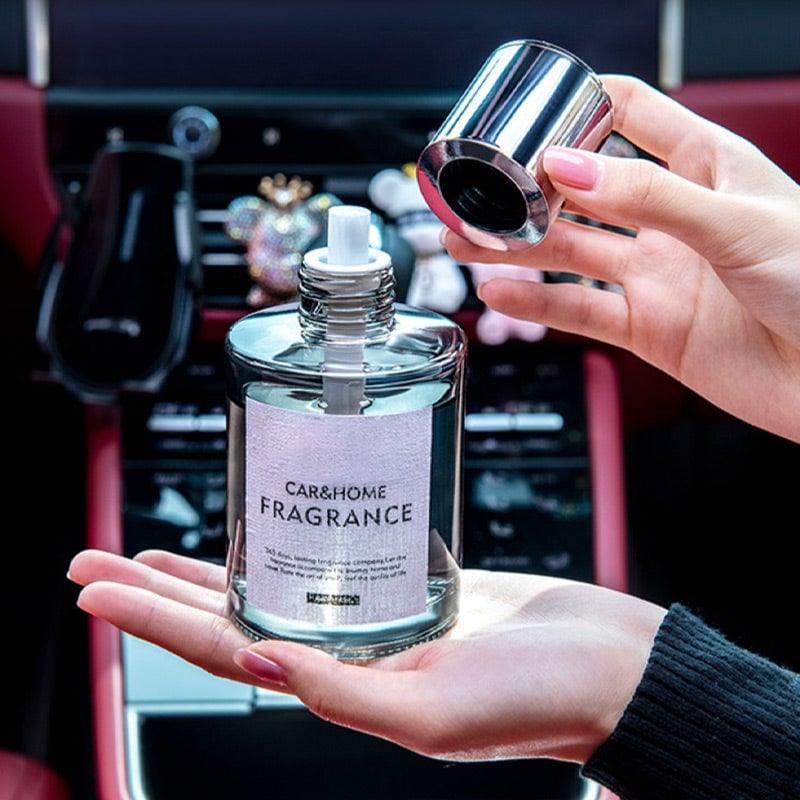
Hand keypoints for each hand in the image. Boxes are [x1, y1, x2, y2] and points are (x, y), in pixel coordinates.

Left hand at [69, 549, 664, 763]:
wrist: (608, 664)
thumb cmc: (544, 700)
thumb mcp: (438, 713)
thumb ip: (345, 693)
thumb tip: (258, 661)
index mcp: (343, 690)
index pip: (223, 650)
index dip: (154, 622)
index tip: (97, 589)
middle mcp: (347, 653)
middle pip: (229, 615)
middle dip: (157, 590)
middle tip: (97, 558)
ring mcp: (375, 616)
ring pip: (271, 585)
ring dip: (211, 567)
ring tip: (153, 551)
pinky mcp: (410, 581)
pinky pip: (330, 558)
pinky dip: (291, 542)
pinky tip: (270, 527)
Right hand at [443, 75, 799, 441]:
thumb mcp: (738, 225)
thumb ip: (651, 197)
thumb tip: (569, 167)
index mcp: (708, 168)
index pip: (632, 116)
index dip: (579, 110)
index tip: (528, 114)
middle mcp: (673, 219)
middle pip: (583, 191)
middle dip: (527, 191)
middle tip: (476, 195)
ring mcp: (658, 274)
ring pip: (571, 253)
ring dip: (517, 248)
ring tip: (466, 242)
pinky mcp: (648, 327)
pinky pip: (580, 311)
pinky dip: (537, 303)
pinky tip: (500, 292)